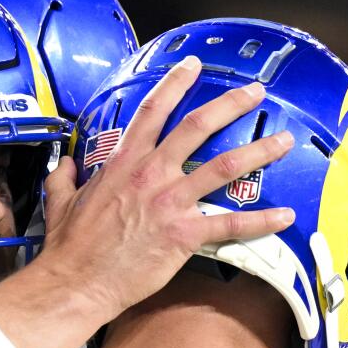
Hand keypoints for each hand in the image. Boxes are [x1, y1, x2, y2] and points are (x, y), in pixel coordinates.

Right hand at [36, 57, 296, 322]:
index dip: (175, 83)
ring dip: (259, 151)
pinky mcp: (185, 234)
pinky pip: (231, 223)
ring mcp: (171, 202)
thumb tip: (65, 164)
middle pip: (198, 126)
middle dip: (231, 104)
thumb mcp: (61, 200)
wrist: (78, 282)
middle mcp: (152, 173)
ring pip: (224, 166)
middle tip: (256, 92)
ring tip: (284, 141)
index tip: (193, 65)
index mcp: (124, 162)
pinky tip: (285, 216)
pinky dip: (262, 220)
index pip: (153, 110)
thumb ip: (65, 177)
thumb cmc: (70, 245)